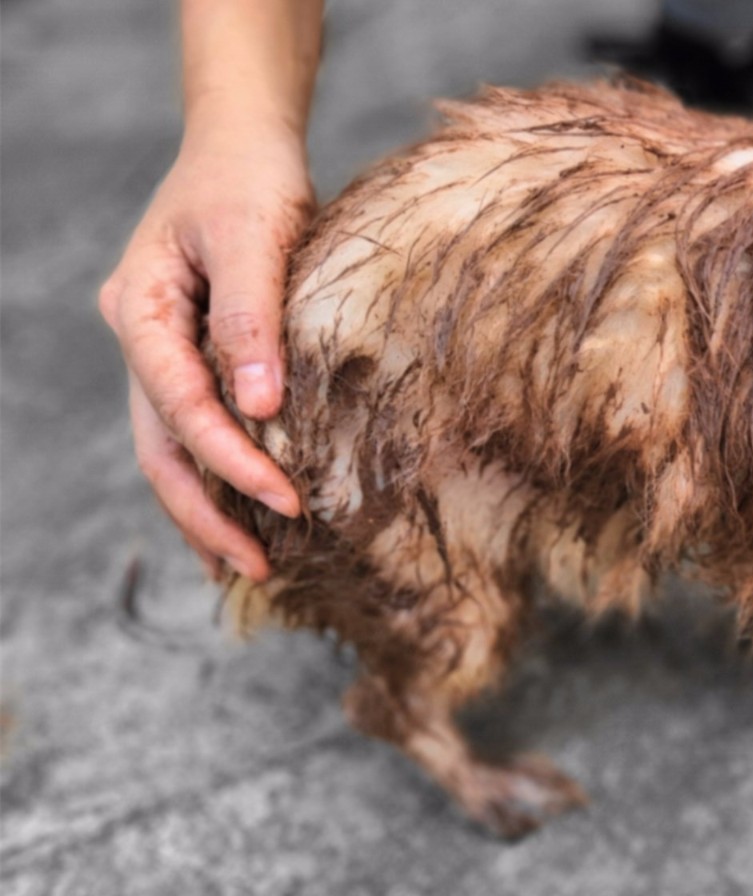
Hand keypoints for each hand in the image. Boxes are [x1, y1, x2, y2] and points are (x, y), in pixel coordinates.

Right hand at [99, 122, 310, 580]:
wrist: (242, 142)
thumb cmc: (250, 177)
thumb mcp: (255, 233)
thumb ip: (251, 317)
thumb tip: (259, 406)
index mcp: (140, 308)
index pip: (181, 406)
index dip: (231, 460)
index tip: (286, 503)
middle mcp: (140, 336)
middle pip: (160, 446)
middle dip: (206, 513)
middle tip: (259, 569)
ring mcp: (159, 349)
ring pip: (169, 448)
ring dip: (204, 508)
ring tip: (247, 568)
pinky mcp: (191, 354)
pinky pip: (192, 428)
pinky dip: (213, 476)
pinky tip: (239, 519)